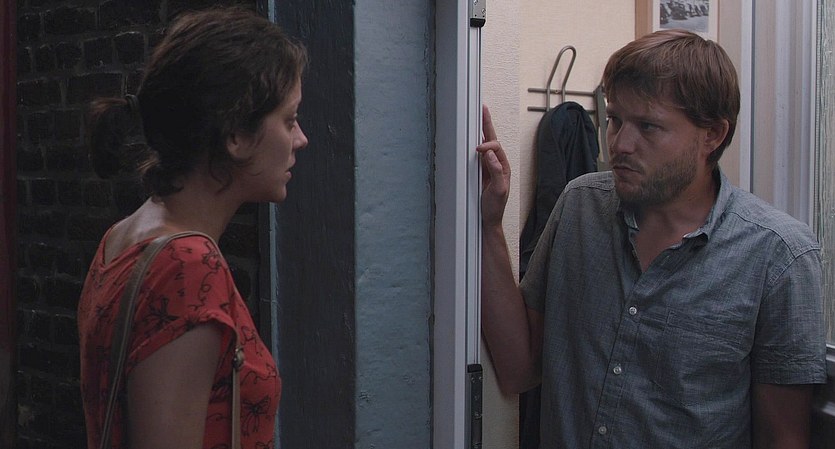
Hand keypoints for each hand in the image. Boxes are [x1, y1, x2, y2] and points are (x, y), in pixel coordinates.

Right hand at [476, 105, 510, 227]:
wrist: (487, 221)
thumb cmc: (494, 207)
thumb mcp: (499, 190)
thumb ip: (496, 170)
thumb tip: (489, 153)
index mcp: (503, 167)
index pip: (496, 148)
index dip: (487, 146)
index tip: (478, 150)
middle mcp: (496, 164)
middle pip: (492, 140)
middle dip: (487, 124)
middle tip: (482, 109)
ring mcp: (487, 167)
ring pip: (484, 145)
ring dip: (481, 131)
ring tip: (478, 116)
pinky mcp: (479, 172)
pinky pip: (477, 154)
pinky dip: (474, 143)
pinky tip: (470, 136)